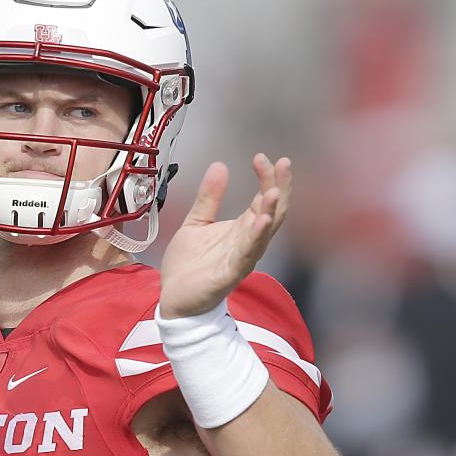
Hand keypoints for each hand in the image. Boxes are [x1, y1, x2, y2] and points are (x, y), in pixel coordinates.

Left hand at [159, 154, 291, 318]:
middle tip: (282, 164)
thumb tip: (220, 166)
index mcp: (241, 230)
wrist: (174, 298)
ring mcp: (241, 259)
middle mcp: (247, 243)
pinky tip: (261, 221)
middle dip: (279, 188)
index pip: (263, 200)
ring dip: (271, 211)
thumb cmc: (190, 265)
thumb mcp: (197, 223)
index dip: (267, 178)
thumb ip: (209, 198)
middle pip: (272, 213)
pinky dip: (255, 238)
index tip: (262, 158)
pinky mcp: (229, 274)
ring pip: (264, 233)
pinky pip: (246, 255)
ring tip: (275, 190)